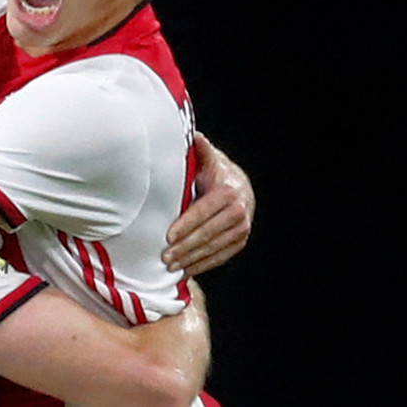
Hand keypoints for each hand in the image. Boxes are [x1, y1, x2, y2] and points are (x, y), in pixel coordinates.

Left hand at [162, 132, 254, 275]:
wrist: (241, 186)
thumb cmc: (215, 172)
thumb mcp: (208, 159)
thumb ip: (200, 150)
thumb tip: (194, 136)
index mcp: (227, 191)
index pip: (203, 212)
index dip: (185, 225)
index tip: (167, 236)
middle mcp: (239, 211)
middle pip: (208, 234)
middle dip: (184, 247)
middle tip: (164, 257)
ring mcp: (242, 229)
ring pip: (214, 248)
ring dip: (191, 259)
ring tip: (170, 266)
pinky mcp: (240, 241)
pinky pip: (221, 257)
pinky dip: (203, 265)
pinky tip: (186, 270)